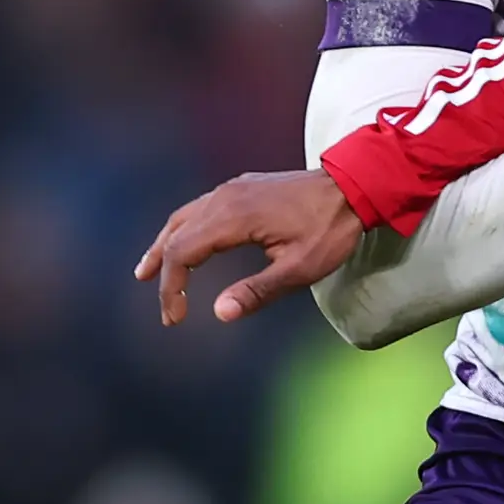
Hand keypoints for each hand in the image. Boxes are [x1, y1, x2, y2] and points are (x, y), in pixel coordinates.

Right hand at [137, 169, 365, 325]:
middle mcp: (223, 198)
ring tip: (149, 271)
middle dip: (164, 272)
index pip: (183, 253)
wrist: (354, 185)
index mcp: (233, 217)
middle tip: (164, 308)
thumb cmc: (330, 229)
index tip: (175, 318)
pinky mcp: (240, 188)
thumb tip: (219, 313)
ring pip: (183, 218)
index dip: (172, 288)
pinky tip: (185, 244)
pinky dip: (183, 230)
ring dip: (165, 246)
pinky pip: (199, 209)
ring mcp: (231, 189)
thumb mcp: (300, 268)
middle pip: (176, 235)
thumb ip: (258, 291)